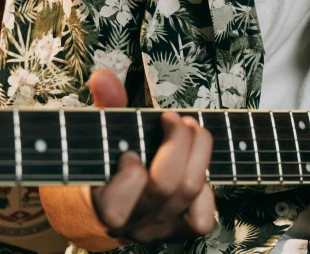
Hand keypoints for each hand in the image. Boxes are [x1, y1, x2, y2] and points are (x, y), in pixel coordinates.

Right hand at [88, 69, 214, 242]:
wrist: (102, 208)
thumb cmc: (105, 161)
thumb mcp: (102, 132)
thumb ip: (105, 105)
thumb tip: (103, 77)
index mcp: (106, 203)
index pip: (123, 195)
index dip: (131, 168)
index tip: (130, 149)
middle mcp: (134, 222)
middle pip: (166, 185)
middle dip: (178, 141)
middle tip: (173, 119)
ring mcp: (159, 228)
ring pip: (190, 191)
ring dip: (198, 151)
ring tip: (190, 128)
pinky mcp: (179, 230)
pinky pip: (202, 216)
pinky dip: (207, 189)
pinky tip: (196, 166)